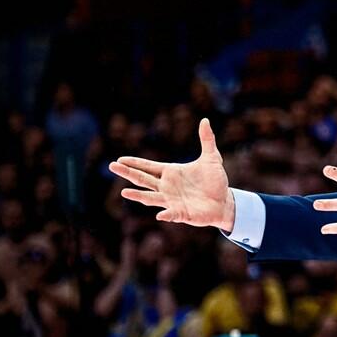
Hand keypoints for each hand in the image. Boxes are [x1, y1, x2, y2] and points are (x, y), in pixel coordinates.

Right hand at [108, 118, 235, 231]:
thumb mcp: (212, 158)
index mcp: (171, 173)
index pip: (148, 167)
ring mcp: (172, 201)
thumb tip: (205, 120)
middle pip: (143, 180)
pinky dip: (166, 215)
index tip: (119, 159)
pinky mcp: (182, 213)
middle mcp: (167, 187)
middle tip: (112, 166)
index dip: (135, 163)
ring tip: (124, 192)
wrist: (224, 201)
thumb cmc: (215, 180)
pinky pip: (172, 214)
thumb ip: (207, 140)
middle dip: (128, 173)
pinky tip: (160, 215)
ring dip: (138, 196)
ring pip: (151, 198)